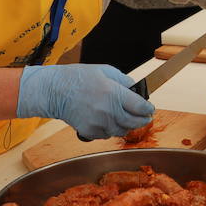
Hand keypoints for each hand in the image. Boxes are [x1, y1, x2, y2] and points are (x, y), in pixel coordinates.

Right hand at [16, 64, 153, 140]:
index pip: (140, 107)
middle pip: (134, 122)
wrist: (55, 91)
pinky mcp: (90, 131)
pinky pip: (107, 135)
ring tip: (125, 118)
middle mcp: (108, 111)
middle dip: (142, 120)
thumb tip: (135, 89)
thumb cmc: (78, 77)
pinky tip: (107, 120)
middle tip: (145, 117)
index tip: (150, 109)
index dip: (148, 109)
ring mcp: (99, 123)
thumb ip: (124, 80)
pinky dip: (110, 129)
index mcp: (114, 93)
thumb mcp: (105, 70)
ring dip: (126, 126)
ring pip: (121, 131)